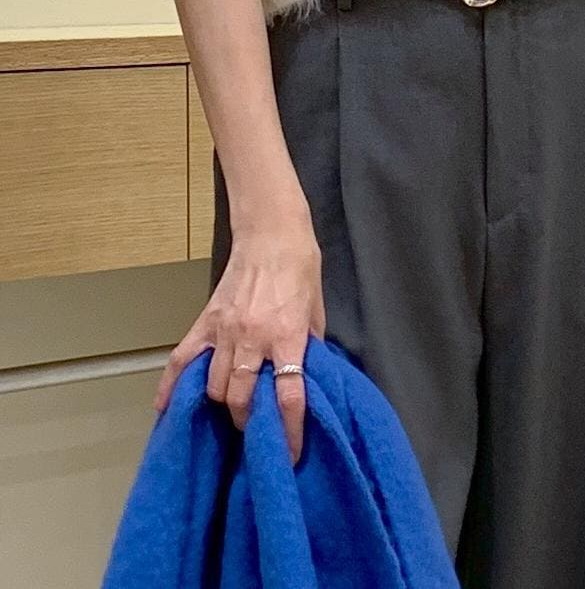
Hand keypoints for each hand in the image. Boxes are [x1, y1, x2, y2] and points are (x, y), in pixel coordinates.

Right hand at [151, 215, 326, 465]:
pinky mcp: (206, 321)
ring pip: (213, 387)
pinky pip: (182, 359)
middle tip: (257, 431)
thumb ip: (309, 346)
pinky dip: (171, 387)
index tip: (291, 455)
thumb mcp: (316, 310)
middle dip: (249, 423)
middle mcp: (253, 339)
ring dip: (223, 406)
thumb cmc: (301, 268)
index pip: (288, 396)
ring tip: (232, 415)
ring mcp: (224, 330)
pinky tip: (165, 409)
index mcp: (287, 337)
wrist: (272, 233)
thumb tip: (307, 376)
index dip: (290, 432)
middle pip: (241, 399)